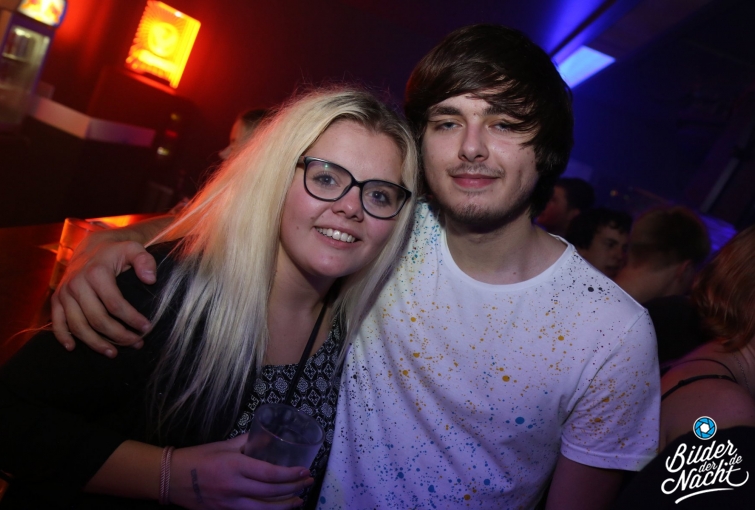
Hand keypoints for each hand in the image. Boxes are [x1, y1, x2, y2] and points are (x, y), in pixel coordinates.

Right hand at [51, 231, 156, 357]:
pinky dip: (63, 337)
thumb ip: (145, 261)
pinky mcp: (57, 299)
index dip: (131, 319)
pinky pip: (56, 322)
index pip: (115, 303)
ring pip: (78, 326)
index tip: (147, 328)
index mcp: (96, 273)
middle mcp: (77, 284)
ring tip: (113, 353)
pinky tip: (73, 348)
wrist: (91, 247)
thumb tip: (150, 280)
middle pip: (97, 319)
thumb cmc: (116, 252)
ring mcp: (65, 293)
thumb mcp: (134, 249)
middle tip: (136, 343)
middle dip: (118, 335)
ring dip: (95, 343)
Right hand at [170, 435, 313, 508]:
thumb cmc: (198, 457)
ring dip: (284, 506)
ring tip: (298, 501)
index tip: (305, 471)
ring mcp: (229, 503)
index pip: (269, 474)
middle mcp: (234, 487)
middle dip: (293, 489)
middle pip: (271, 493)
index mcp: (235, 466)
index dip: (290, 475)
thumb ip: (247, 442)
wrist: (171, 478)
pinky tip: (278, 509)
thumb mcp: (224, 445)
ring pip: (263, 509)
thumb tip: (268, 437)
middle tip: (308, 483)